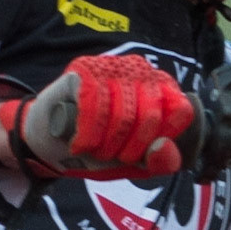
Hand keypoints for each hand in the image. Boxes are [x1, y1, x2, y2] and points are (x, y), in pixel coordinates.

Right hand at [0, 54, 194, 178]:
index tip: (138, 153)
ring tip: (94, 148)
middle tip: (110, 154)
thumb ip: (160, 161)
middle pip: (152, 116)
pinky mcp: (85, 69)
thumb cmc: (99, 147)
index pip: (180, 111)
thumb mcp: (136, 162)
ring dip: (106, 144)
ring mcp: (113, 67)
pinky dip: (88, 135)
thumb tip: (163, 147)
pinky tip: (80, 143)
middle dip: (129, 148)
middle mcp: (142, 71)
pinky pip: (96, 106)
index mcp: (162, 89)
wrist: (51, 142)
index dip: (158, 140)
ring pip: (124, 114)